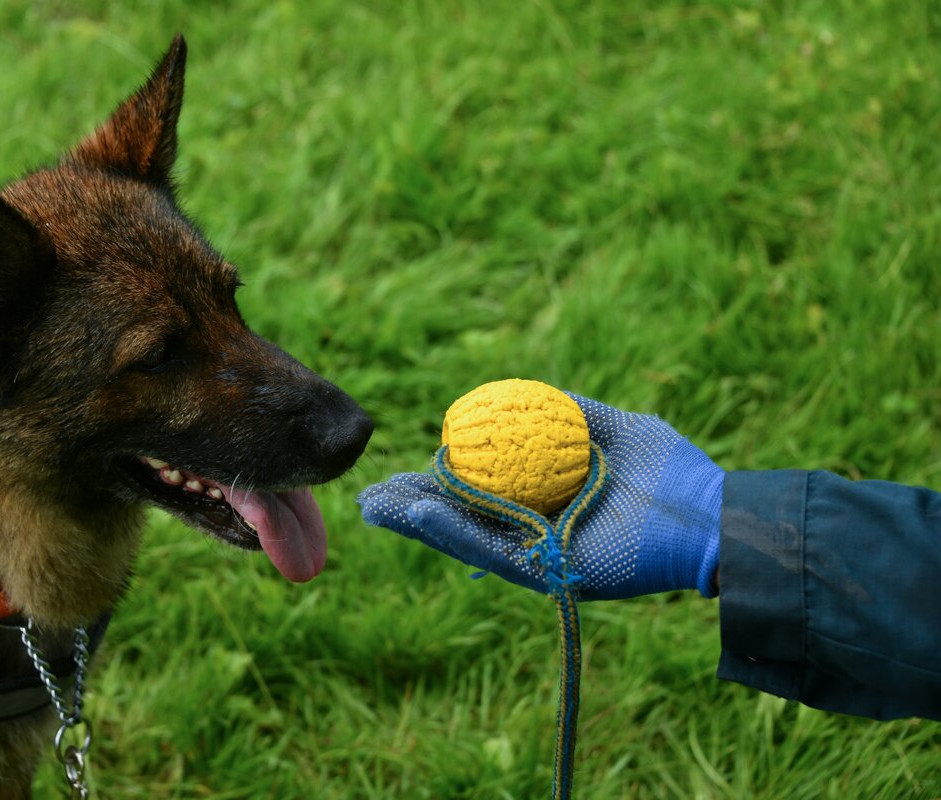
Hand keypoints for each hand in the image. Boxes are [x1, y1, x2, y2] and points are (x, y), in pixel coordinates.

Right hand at [358, 394, 722, 599]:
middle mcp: (537, 534)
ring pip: (463, 537)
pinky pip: (489, 550)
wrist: (715, 517)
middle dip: (412, 509)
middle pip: (460, 519)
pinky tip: (417, 511)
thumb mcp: (618, 428)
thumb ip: (573, 413)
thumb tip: (525, 393)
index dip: (437, 482)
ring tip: (373, 505)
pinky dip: (450, 531)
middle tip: (367, 495)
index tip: (403, 467)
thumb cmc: (676, 476)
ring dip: (416, 522)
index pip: (480, 493)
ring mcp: (540, 556)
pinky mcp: (548, 573)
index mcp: (548, 506)